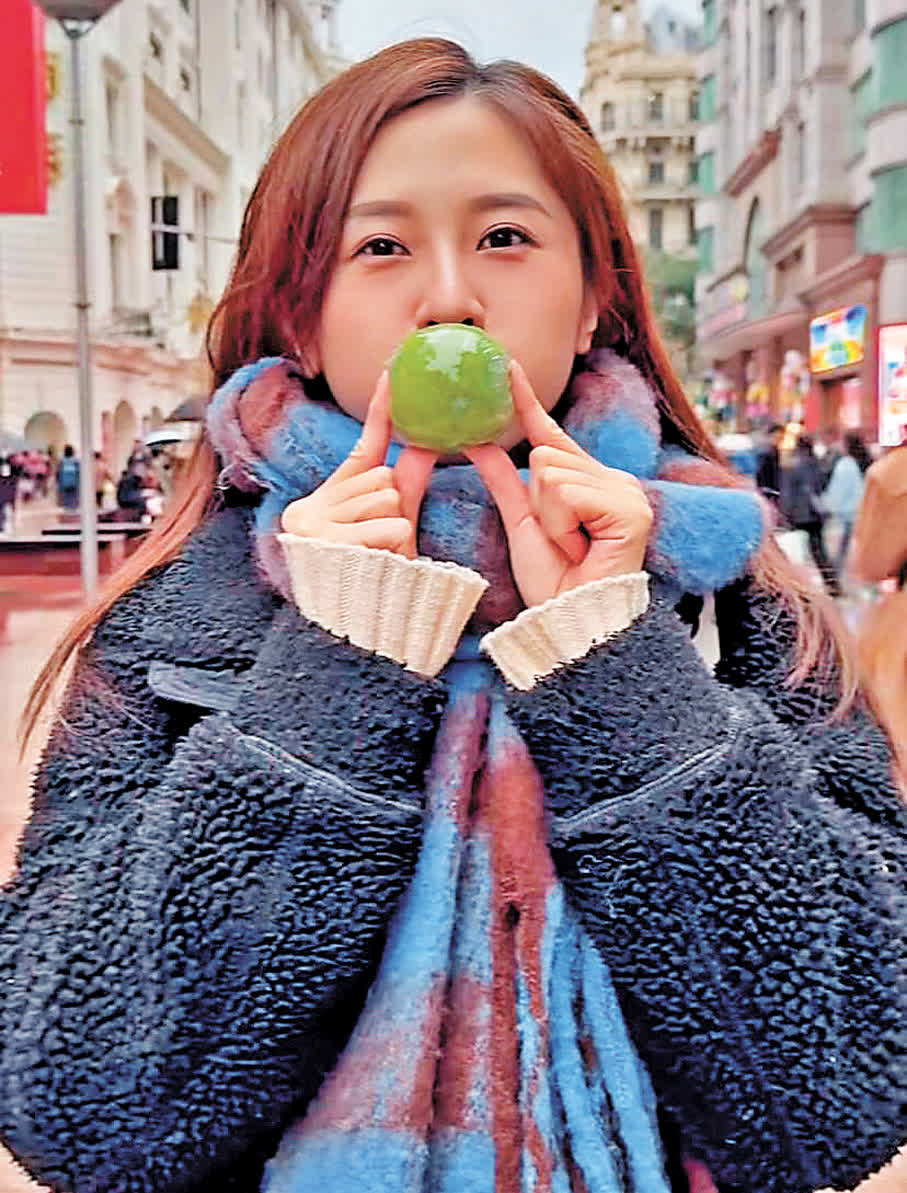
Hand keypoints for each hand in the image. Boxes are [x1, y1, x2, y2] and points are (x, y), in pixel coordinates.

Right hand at [281, 371, 436, 557]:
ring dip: (394, 526)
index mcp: (327, 499)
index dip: (381, 410)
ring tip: (375, 552)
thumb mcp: (389, 524)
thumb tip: (426, 444)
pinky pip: (391, 524)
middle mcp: (312, 509)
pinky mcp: (329, 544)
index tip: (391, 372)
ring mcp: (315, 526)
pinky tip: (377, 558)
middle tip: (378, 541)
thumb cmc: (376, 574)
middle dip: (393, 506)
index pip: (363, 447)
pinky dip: (393, 540)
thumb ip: (404, 483)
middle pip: (383, 476)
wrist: (360, 629)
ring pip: (388, 496)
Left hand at [465, 360, 652, 607]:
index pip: (551, 435)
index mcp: (591, 480)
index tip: (507, 366)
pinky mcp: (629, 508)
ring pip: (552, 473)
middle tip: (560, 540)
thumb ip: (504, 479)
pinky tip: (580, 547)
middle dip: (538, 503)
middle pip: (546, 455)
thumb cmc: (552, 581)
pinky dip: (562, 524)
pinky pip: (567, 492)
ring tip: (570, 547)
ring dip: (549, 518)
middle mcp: (614, 480)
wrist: (571, 621)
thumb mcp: (521, 521)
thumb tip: (477, 440)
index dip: (527, 402)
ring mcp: (627, 492)